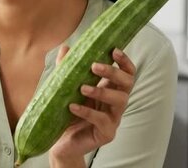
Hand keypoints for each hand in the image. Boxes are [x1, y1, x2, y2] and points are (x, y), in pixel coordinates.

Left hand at [48, 46, 135, 166]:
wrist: (60, 141)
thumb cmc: (66, 112)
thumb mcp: (65, 88)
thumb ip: (66, 68)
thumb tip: (66, 47)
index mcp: (110, 89)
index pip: (126, 73)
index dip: (124, 61)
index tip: (113, 50)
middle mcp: (115, 103)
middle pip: (127, 84)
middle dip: (114, 72)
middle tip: (94, 66)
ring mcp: (113, 119)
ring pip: (120, 101)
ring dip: (102, 91)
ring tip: (82, 88)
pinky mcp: (106, 134)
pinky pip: (102, 121)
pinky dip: (87, 112)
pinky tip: (73, 107)